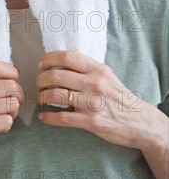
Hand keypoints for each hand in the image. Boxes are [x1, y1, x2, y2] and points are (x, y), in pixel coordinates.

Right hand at [0, 61, 23, 171]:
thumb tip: (12, 75)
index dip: (12, 72)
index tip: (15, 80)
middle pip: (9, 85)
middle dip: (19, 94)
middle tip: (15, 102)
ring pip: (12, 103)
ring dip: (14, 111)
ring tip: (5, 116)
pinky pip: (7, 121)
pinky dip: (7, 125)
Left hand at [36, 50, 162, 150]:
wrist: (139, 121)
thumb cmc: (119, 97)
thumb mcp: (106, 75)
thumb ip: (86, 69)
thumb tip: (60, 63)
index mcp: (97, 69)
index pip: (67, 57)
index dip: (49, 59)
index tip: (41, 64)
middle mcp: (94, 83)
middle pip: (56, 76)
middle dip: (41, 80)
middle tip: (38, 84)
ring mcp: (92, 103)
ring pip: (55, 95)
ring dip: (43, 97)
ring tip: (42, 98)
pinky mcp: (91, 121)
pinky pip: (62, 118)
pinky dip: (48, 117)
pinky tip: (44, 116)